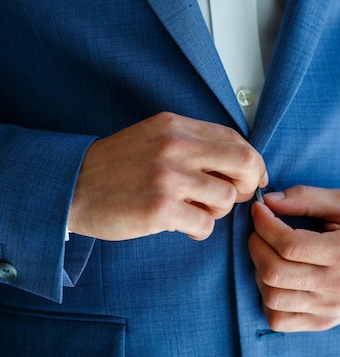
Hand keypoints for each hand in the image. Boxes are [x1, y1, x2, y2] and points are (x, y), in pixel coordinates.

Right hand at [68, 112, 266, 240]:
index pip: (235, 139)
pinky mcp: (160, 209)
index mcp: (175, 126)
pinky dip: (200, 230)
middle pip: (244, 162)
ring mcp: (168, 177)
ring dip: (217, 211)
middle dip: (248, 184)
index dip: (251, 162)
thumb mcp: (152, 138)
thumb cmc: (114, 166)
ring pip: (226, 198)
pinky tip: (183, 226)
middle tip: (234, 196)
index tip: (250, 178)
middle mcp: (175, 147)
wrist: (72, 187)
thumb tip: (236, 162)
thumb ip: (191, 143)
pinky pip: (205, 224)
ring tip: (196, 211)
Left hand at [249, 185, 339, 331]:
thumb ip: (306, 198)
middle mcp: (337, 285)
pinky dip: (267, 300)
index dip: (264, 224)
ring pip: (272, 298)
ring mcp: (330, 309)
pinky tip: (277, 279)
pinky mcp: (323, 322)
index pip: (288, 245)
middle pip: (274, 272)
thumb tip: (268, 201)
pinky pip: (279, 320)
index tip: (260, 210)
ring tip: (268, 253)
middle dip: (256, 245)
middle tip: (260, 230)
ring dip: (258, 271)